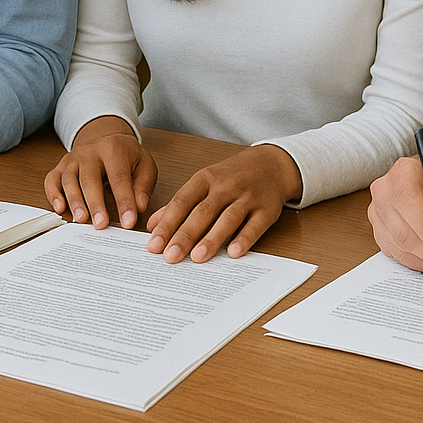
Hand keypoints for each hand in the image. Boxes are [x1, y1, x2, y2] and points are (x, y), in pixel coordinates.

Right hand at [44, 116, 157, 228]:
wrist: (106, 138)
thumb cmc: (125, 155)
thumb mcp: (144, 164)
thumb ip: (143, 185)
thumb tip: (139, 206)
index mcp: (113, 149)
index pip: (119, 178)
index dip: (124, 201)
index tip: (128, 222)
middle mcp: (90, 152)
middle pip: (90, 179)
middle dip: (95, 203)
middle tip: (101, 224)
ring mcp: (73, 159)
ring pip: (69, 180)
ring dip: (75, 201)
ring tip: (82, 220)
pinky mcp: (60, 167)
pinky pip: (52, 180)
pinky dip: (53, 195)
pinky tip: (60, 208)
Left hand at [145, 145, 300, 262]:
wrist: (270, 165)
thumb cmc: (231, 177)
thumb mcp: (203, 183)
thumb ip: (178, 204)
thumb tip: (152, 225)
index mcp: (205, 179)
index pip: (182, 201)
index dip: (167, 223)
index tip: (154, 244)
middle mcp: (225, 187)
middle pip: (203, 211)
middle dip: (185, 235)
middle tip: (170, 256)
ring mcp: (247, 197)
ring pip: (228, 218)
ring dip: (212, 238)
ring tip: (197, 257)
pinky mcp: (266, 210)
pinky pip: (255, 225)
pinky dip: (244, 239)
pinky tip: (234, 253)